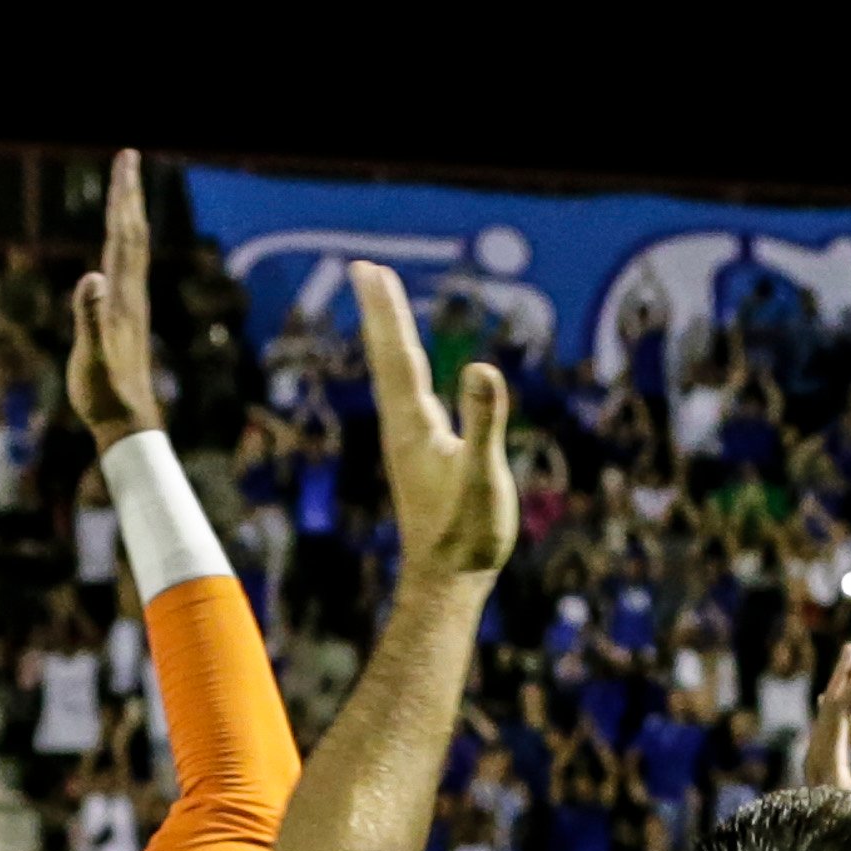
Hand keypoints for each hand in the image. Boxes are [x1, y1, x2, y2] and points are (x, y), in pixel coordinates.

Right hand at [65, 149, 164, 449]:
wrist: (127, 422)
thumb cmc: (106, 393)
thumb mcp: (92, 355)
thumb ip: (90, 316)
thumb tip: (91, 276)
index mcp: (122, 295)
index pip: (123, 235)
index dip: (124, 197)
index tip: (127, 161)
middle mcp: (130, 294)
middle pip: (131, 233)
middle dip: (128, 194)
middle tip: (127, 156)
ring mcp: (128, 305)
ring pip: (130, 249)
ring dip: (127, 215)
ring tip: (125, 190)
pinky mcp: (122, 317)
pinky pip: (122, 269)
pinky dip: (119, 245)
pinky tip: (115, 245)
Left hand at [350, 261, 515, 581]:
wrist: (447, 582)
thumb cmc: (469, 534)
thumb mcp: (483, 476)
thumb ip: (483, 421)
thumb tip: (480, 368)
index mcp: (415, 426)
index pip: (397, 355)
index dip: (386, 311)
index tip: (369, 269)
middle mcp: (403, 427)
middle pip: (388, 357)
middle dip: (381, 311)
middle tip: (366, 268)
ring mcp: (409, 443)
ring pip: (394, 376)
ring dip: (390, 336)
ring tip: (384, 306)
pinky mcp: (420, 458)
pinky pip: (409, 397)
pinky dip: (406, 369)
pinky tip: (410, 371)